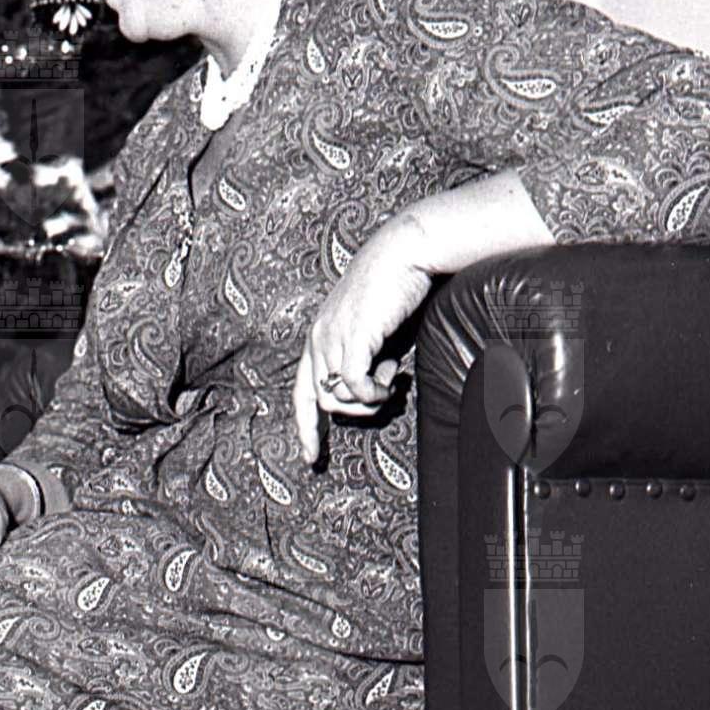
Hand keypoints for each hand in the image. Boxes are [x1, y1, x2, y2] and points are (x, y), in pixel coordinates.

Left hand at [294, 217, 436, 467]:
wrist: (407, 252)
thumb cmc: (398, 291)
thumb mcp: (378, 336)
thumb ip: (369, 361)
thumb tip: (371, 392)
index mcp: (320, 336)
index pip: (302, 390)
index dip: (307, 426)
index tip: (313, 457)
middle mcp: (319, 337)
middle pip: (323, 400)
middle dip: (355, 411)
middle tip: (387, 396)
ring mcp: (332, 336)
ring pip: (338, 396)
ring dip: (369, 400)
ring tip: (393, 379)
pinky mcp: (352, 336)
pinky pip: (353, 384)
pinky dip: (373, 393)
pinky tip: (393, 379)